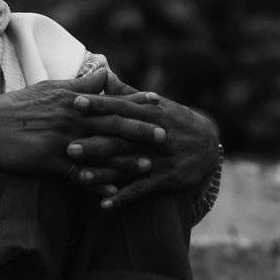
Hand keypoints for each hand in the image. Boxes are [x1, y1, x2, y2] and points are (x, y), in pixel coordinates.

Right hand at [0, 67, 167, 181]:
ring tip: (148, 167)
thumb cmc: (21, 105)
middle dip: (141, 131)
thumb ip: (82, 84)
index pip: (111, 99)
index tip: (160, 103)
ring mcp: (61, 141)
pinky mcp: (49, 161)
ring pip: (100, 151)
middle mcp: (71, 118)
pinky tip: (112, 192)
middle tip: (166, 136)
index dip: (136, 102)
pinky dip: (96, 184)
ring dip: (125, 160)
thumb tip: (105, 72)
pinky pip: (77, 175)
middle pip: (112, 124)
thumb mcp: (51, 88)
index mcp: (73, 100)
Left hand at [67, 88, 219, 208]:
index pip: (121, 107)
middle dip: (96, 143)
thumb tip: (103, 74)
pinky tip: (104, 205)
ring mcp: (160, 158)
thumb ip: (127, 93)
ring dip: (105, 173)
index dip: (99, 105)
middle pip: (122, 139)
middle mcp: (154, 135)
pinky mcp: (166, 179)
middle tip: (69, 147)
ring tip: (81, 177)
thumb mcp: (156, 105)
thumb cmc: (175, 121)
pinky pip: (142, 189)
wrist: (210, 145)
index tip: (75, 102)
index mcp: (151, 113)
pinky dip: (124, 198)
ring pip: (129, 166)